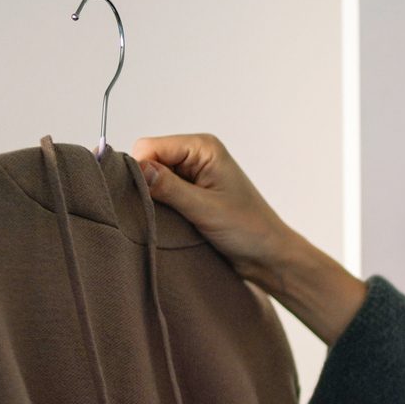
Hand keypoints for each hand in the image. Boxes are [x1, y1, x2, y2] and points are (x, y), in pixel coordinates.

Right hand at [131, 134, 366, 345]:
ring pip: (150, 179)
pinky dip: (159, 208)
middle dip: (146, 185)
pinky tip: (170, 222)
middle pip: (147, 161)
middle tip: (159, 212)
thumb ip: (168, 187)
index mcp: (202, 147)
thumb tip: (136, 168)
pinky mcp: (190, 194)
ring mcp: (192, 174)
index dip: (139, 170)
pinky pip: (160, 194)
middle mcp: (195, 155)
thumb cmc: (249, 230)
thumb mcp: (205, 208)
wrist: (269, 256)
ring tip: (170, 220)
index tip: (142, 197)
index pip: (149, 147)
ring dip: (153, 199)